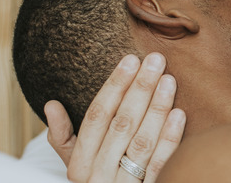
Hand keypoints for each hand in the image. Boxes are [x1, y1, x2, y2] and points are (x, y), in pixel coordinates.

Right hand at [45, 53, 185, 182]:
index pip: (96, 118)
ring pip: (142, 143)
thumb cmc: (96, 182)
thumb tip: (51, 104)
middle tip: (155, 59)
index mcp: (78, 165)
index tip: (130, 60)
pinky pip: (161, 164)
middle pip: (121, 125)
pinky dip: (170, 138)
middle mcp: (98, 177)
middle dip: (140, 89)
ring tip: (169, 79)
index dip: (114, 86)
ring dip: (157, 108)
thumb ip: (63, 137)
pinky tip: (179, 113)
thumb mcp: (75, 164)